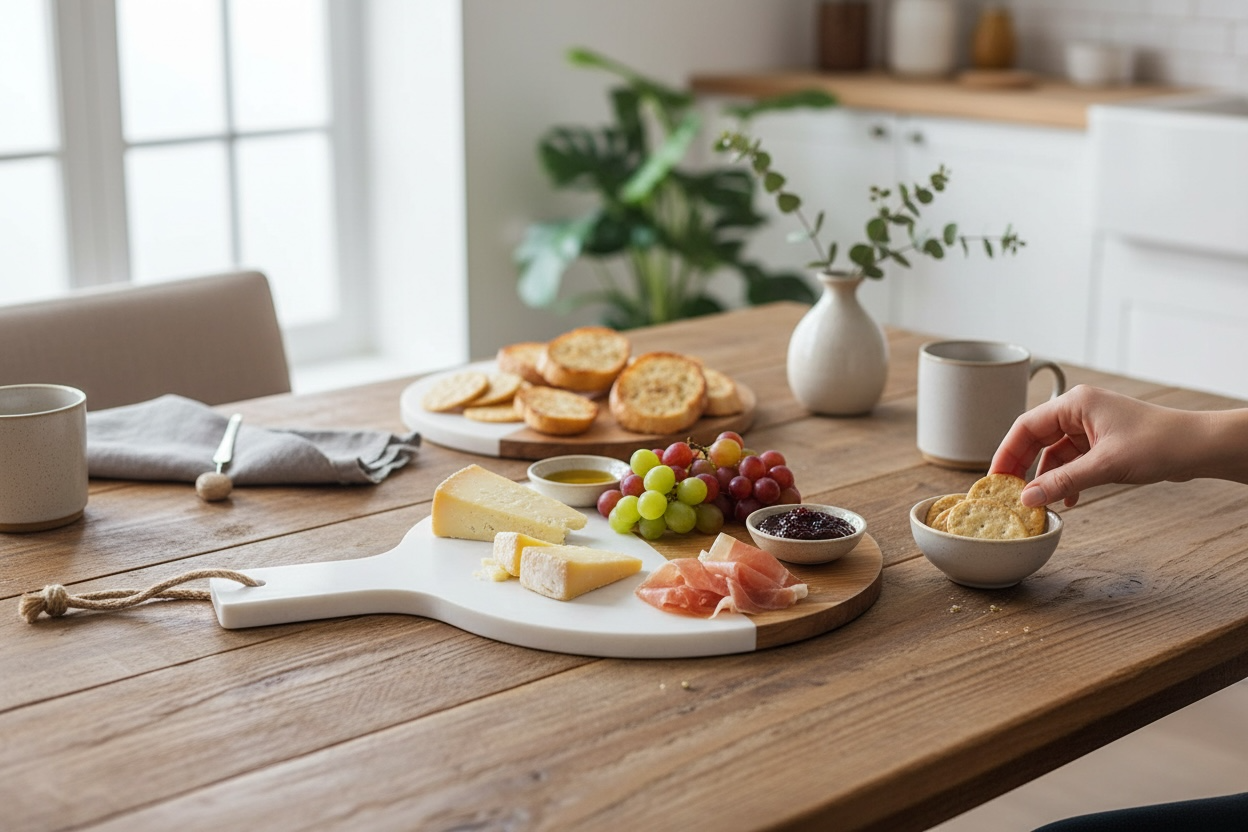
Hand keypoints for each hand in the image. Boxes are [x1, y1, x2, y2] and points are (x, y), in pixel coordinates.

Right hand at [989, 385, 1200, 507]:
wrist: (1199, 447)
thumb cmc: (1160, 443)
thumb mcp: (1105, 466)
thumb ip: (1063, 482)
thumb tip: (1028, 498)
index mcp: (1075, 403)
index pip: (1025, 426)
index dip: (1006, 453)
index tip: (995, 478)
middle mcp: (1079, 411)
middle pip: (1036, 438)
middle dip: (1023, 467)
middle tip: (1010, 492)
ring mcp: (1091, 426)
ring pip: (1054, 452)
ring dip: (1047, 477)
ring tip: (1040, 501)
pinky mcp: (1102, 442)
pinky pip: (1073, 460)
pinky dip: (1067, 479)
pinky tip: (1069, 498)